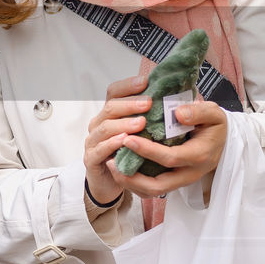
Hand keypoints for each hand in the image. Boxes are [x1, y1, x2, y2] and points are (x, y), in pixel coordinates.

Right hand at [84, 75, 152, 206]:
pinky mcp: (91, 159)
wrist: (108, 182)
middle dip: (130, 104)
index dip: (128, 85)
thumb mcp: (138, 133)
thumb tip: (173, 100)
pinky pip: (100, 149)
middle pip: (110, 107)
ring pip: (105, 127)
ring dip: (123, 124)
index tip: (146, 81)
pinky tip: (125, 141)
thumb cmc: (127, 154)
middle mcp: (99, 124)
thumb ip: (148, 117)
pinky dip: (112, 144)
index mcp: (109, 113)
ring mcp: (93, 141)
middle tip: (148, 103)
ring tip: (141, 123)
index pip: (114, 92)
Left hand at [109, 100, 227, 197]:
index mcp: (199, 155)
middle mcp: (190, 173)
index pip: (170, 158)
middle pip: (159, 186)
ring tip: (111, 165)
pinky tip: (120, 169)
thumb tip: (178, 114)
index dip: (148, 151)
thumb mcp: (214, 114)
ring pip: (153, 192)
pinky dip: (134, 183)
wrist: (222, 141)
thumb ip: (199, 112)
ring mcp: (181, 181)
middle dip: (133, 177)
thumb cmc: (214, 126)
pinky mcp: (173, 182)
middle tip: (112, 161)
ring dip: (130, 183)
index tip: (127, 139)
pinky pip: (151, 190)